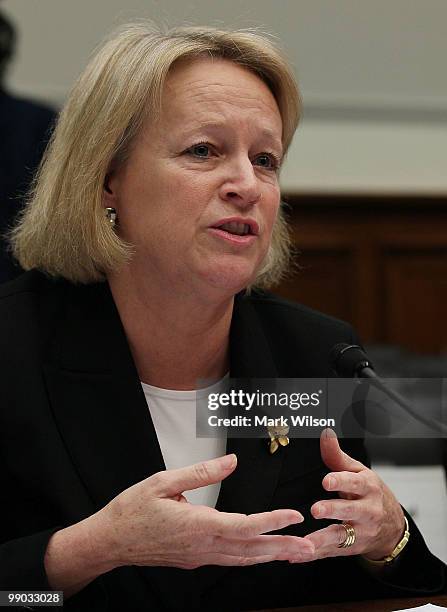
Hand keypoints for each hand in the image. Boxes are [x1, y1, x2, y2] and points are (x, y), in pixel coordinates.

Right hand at [97, 454, 314, 568]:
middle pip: (252, 550)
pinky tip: (262, 555)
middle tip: (312, 548)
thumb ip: (200, 472)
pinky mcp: (194, 560)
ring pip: (243, 560)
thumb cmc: (133, 509)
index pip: (245, 525)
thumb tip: (231, 462)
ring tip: (296, 555)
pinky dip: (252, 558)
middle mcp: (203, 546)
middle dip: (284, 548)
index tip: (295, 516)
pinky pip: (230, 561)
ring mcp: (199, 557)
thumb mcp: (163, 482)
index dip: (273, 522)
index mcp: (198, 524)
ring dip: (272, 557)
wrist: (110, 541)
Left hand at [303, 429, 404, 560]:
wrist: (392, 526)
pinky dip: (314, 555)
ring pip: (341, 537)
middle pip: (349, 511)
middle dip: (333, 511)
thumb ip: (337, 456)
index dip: (341, 481)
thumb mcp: (357, 472)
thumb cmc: (369, 493)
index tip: (326, 481)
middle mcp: (367, 511)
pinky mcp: (351, 547)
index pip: (355, 484)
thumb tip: (325, 433)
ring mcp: (360, 532)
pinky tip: (297, 556)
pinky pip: (331, 552)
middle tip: (316, 510)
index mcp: (367, 488)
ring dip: (323, 540)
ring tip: (306, 542)